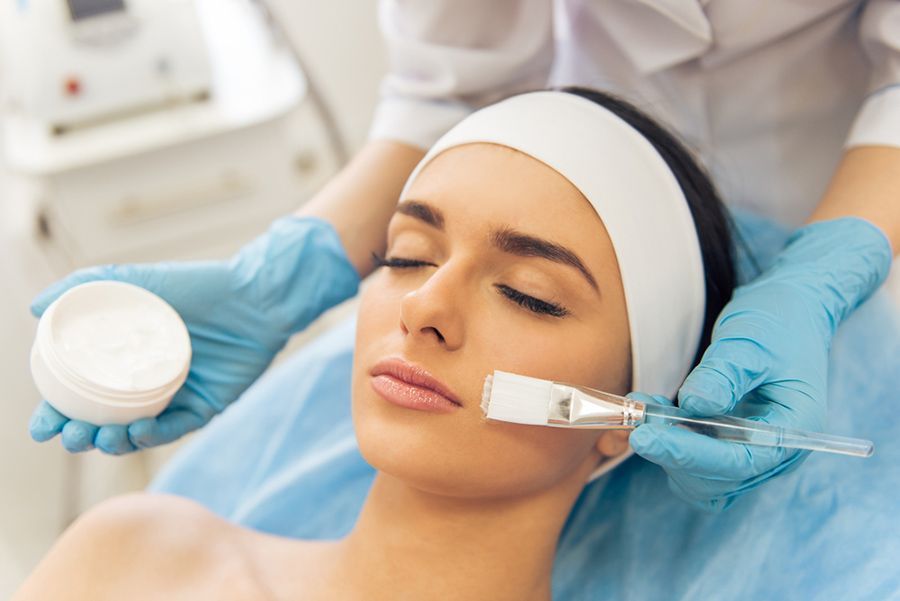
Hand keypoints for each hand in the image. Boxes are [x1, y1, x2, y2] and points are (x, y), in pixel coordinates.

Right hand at [29, 216, 358, 453]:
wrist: (254, 295)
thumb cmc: (196, 286)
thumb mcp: (135, 280)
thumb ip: (83, 287)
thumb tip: (35, 310)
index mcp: (123, 358)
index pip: (80, 394)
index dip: (57, 413)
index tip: (41, 426)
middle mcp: (145, 381)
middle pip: (102, 421)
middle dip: (80, 437)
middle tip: (70, 436)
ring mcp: (175, 396)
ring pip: (135, 433)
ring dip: (113, 442)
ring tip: (100, 437)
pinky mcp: (205, 407)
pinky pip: (175, 429)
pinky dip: (153, 435)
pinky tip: (137, 431)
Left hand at [628, 217, 891, 510]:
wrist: (787, 314)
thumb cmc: (775, 324)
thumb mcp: (748, 341)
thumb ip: (723, 375)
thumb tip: (692, 406)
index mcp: (793, 429)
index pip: (739, 460)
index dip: (689, 454)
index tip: (645, 436)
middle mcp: (775, 453)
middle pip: (718, 479)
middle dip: (674, 454)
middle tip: (637, 421)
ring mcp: (751, 452)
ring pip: (702, 480)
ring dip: (667, 451)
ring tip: (641, 410)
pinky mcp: (729, 445)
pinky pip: (694, 462)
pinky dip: (669, 443)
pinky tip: (649, 412)